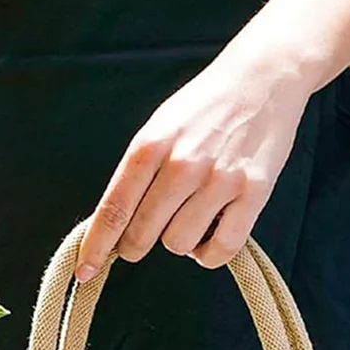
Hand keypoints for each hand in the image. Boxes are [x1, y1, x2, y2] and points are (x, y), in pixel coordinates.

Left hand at [76, 51, 309, 279]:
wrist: (264, 78)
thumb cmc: (205, 108)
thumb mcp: (160, 128)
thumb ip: (137, 174)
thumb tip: (113, 227)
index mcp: (152, 144)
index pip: (114, 208)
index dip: (96, 246)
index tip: (85, 271)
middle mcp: (183, 163)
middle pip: (142, 235)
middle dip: (136, 246)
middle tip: (143, 238)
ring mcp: (219, 179)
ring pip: (178, 244)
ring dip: (180, 242)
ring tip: (191, 217)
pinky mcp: (253, 194)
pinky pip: (220, 250)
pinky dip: (209, 254)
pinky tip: (211, 234)